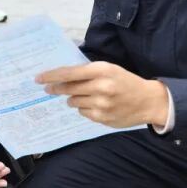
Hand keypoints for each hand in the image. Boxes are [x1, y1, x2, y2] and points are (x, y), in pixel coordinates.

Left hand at [35, 61, 167, 128]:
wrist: (148, 101)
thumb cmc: (125, 81)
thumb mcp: (109, 69)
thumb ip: (87, 72)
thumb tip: (60, 76)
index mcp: (102, 70)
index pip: (69, 73)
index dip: (51, 76)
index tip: (38, 78)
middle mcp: (101, 87)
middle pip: (68, 88)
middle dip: (56, 88)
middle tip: (48, 88)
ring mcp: (102, 104)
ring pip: (73, 102)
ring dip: (73, 98)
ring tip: (86, 95)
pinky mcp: (102, 118)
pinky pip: (82, 112)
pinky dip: (84, 108)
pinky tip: (96, 105)